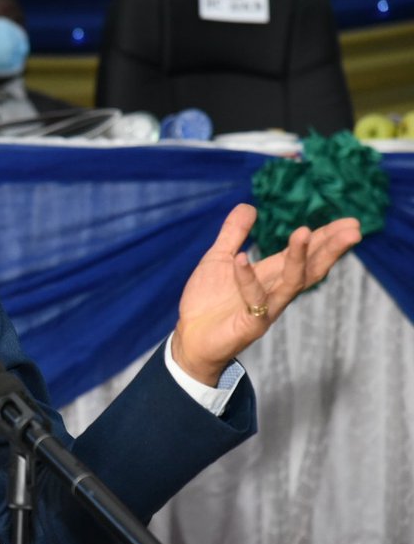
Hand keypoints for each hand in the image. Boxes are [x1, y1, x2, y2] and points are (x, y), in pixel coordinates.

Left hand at [173, 203, 361, 384]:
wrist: (189, 337)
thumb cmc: (207, 300)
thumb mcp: (219, 258)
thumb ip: (234, 234)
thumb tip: (249, 206)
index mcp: (270, 275)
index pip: (305, 255)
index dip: (325, 238)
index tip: (352, 222)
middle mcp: (274, 292)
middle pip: (311, 269)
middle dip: (331, 249)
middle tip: (354, 229)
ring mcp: (265, 309)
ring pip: (291, 283)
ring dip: (299, 258)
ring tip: (305, 232)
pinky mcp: (249, 325)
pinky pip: (253, 301)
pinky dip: (247, 279)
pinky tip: (241, 258)